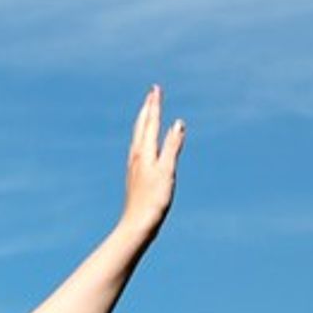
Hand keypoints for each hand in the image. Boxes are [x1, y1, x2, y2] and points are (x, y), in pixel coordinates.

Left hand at [121, 85, 184, 235]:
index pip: (150, 122)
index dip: (154, 105)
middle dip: (148, 109)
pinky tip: (143, 144)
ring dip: (144, 122)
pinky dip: (143, 138)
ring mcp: (134, 166)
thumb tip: (178, 123)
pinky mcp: (135, 176)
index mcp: (144, 152)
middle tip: (152, 94)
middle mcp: (137, 156)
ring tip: (146, 113)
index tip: (156, 88)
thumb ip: (173, 146)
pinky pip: (139, 149)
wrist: (137, 224)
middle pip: (142, 126)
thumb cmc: (154, 199)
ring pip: (138, 137)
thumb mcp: (167, 170)